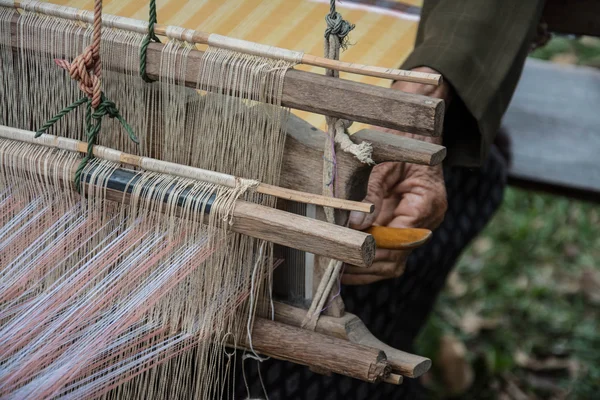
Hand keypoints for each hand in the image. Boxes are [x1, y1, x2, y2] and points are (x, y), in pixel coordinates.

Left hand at [341, 67, 449, 284]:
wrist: (412, 130)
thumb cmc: (398, 140)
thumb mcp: (382, 162)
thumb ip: (370, 193)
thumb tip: (356, 226)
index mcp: (427, 202)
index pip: (400, 239)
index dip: (373, 250)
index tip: (347, 254)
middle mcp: (427, 219)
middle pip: (397, 258)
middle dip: (367, 265)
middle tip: (336, 268)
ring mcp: (417, 225)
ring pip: (393, 261)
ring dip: (366, 267)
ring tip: (337, 269)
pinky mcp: (403, 225)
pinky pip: (388, 250)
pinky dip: (368, 257)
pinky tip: (346, 260)